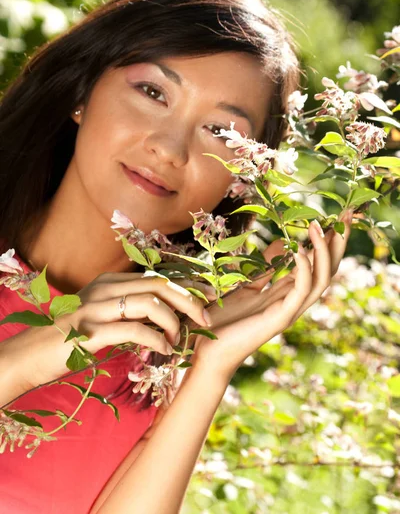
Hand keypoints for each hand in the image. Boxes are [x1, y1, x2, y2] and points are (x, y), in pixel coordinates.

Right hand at [8, 273, 208, 394]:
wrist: (28, 355)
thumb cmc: (67, 338)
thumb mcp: (99, 315)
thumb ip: (126, 310)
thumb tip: (163, 316)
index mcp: (108, 282)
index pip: (155, 277)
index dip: (186, 286)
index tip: (208, 298)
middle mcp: (104, 289)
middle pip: (158, 285)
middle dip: (189, 300)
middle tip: (206, 318)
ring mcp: (95, 309)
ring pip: (149, 303)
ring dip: (173, 322)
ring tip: (178, 340)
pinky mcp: (89, 333)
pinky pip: (133, 330)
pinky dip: (156, 339)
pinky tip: (163, 349)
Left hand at [190, 211, 351, 381]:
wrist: (207, 349)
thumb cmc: (222, 319)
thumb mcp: (246, 282)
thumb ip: (266, 265)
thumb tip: (283, 241)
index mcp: (287, 293)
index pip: (317, 263)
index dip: (328, 241)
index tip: (338, 216)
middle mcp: (294, 302)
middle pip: (327, 269)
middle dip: (338, 242)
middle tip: (347, 216)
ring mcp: (290, 311)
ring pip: (322, 280)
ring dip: (324, 252)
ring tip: (320, 226)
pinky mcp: (280, 319)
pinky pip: (301, 292)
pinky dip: (305, 270)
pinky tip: (302, 250)